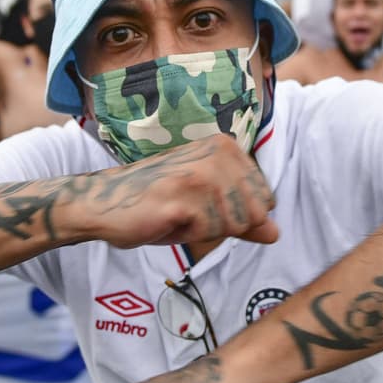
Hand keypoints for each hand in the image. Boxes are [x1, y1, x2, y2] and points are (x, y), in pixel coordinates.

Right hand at [77, 136, 277, 248]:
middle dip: (221, 226)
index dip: (234, 217)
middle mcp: (218, 152)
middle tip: (187, 211)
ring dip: (202, 231)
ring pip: (232, 226)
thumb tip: (276, 233)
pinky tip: (166, 219)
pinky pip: (207, 232)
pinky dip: (187, 235)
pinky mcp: (182, 195)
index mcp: (227, 148)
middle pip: (252, 216)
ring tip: (176, 214)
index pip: (265, 202)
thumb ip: (244, 219)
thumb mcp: (208, 209)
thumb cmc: (158, 204)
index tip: (202, 205)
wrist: (105, 203)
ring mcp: (200, 172)